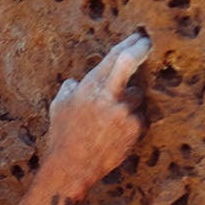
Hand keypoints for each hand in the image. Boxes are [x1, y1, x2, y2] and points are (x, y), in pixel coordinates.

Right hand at [44, 32, 151, 189]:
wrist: (72, 168)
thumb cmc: (62, 138)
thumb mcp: (58, 107)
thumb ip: (68, 90)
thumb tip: (73, 83)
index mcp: (89, 86)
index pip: (114, 56)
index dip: (129, 42)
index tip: (138, 36)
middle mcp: (108, 94)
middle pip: (131, 61)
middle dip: (141, 48)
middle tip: (147, 43)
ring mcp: (124, 111)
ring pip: (138, 94)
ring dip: (130, 100)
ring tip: (113, 118)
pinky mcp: (135, 128)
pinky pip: (140, 116)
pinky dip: (132, 120)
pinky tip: (118, 132)